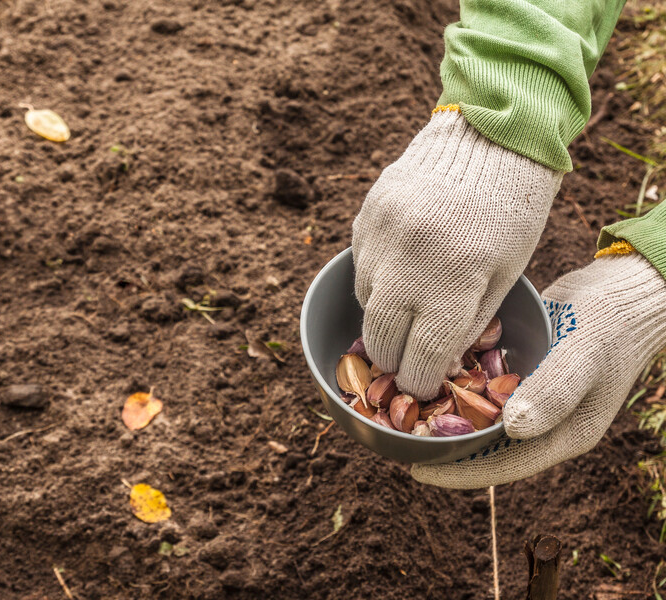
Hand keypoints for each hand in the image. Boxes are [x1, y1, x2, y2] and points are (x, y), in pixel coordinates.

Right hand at [352, 108, 562, 399]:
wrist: (488, 138)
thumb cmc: (511, 214)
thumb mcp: (505, 275)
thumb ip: (468, 323)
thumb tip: (434, 362)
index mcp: (456, 281)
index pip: (420, 358)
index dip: (417, 382)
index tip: (420, 386)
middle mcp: (410, 262)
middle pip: (380, 339)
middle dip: (393, 358)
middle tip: (406, 358)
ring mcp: (381, 237)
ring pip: (365, 303)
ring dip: (383, 315)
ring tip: (408, 304)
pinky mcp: (365, 217)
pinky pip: (360, 267)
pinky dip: (376, 280)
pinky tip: (400, 268)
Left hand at [412, 253, 665, 488]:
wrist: (625, 288)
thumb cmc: (611, 323)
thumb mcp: (584, 356)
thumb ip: (553, 392)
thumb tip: (513, 430)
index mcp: (562, 434)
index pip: (503, 466)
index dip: (458, 471)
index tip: (415, 469)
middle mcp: (543, 421)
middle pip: (484, 446)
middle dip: (442, 444)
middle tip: (396, 437)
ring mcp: (531, 396)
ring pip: (479, 416)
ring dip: (444, 413)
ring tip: (400, 408)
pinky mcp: (521, 371)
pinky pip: (482, 386)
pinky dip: (456, 383)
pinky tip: (424, 371)